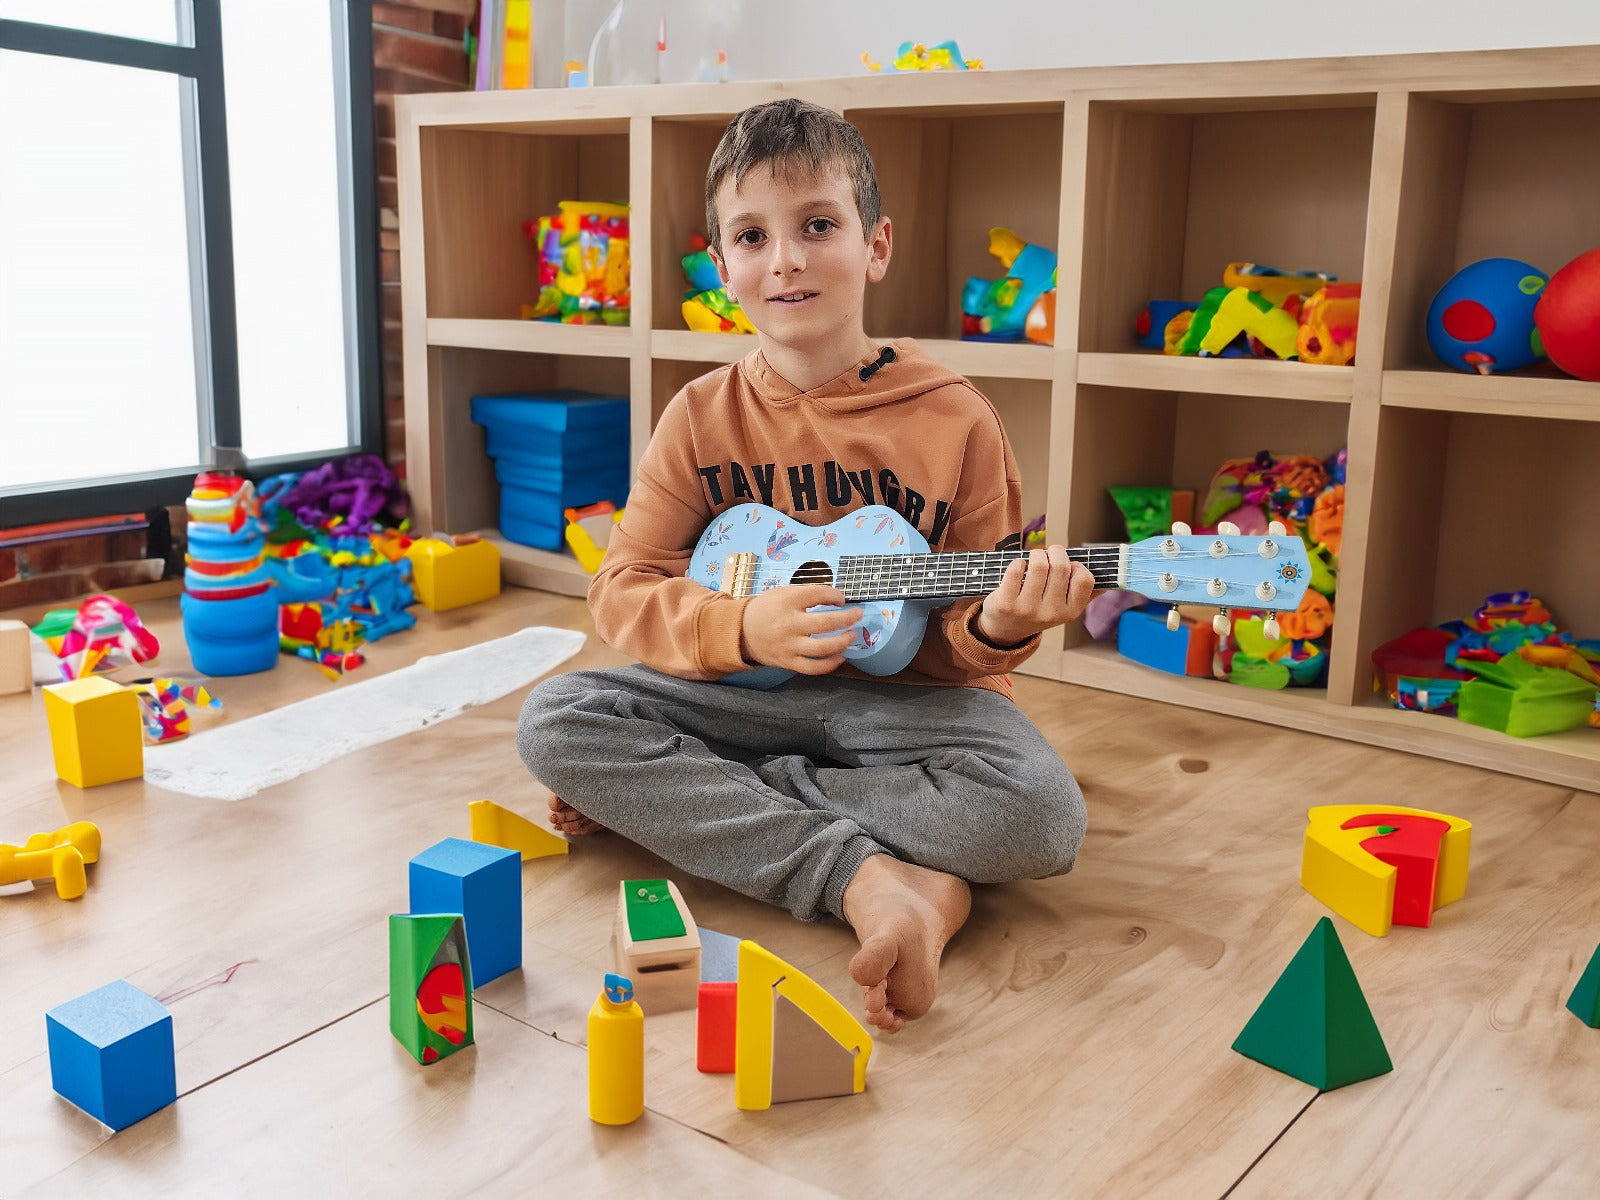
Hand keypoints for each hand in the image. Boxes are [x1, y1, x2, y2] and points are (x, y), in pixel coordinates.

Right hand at [740, 584, 863, 673]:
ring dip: (842, 642)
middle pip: (826, 622)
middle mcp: (789, 624)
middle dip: (847, 618)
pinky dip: (830, 664)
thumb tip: (836, 598)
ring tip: (851, 635)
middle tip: (858, 615)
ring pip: (822, 648)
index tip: (842, 599)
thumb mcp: (782, 593)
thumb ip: (807, 594)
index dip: (835, 596)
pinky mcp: (788, 661)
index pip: (819, 595)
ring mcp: (789, 645)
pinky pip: (813, 667)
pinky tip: (840, 657)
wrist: (741, 631)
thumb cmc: (767, 609)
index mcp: (787, 602)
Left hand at [976, 546, 1094, 646]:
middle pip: (1061, 566)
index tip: (1069, 566)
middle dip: (1056, 552)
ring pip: (1039, 564)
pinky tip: (1019, 568)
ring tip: (1034, 558)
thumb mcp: (1064, 608)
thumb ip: (1084, 594)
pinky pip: (1017, 568)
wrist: (1006, 629)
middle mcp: (1051, 613)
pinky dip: (1018, 562)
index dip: (1077, 566)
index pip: (1085, 579)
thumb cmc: (1039, 609)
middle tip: (1049, 553)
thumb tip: (1111, 580)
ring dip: (1037, 554)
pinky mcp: (1006, 602)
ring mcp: (1027, 609)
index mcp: (1070, 612)